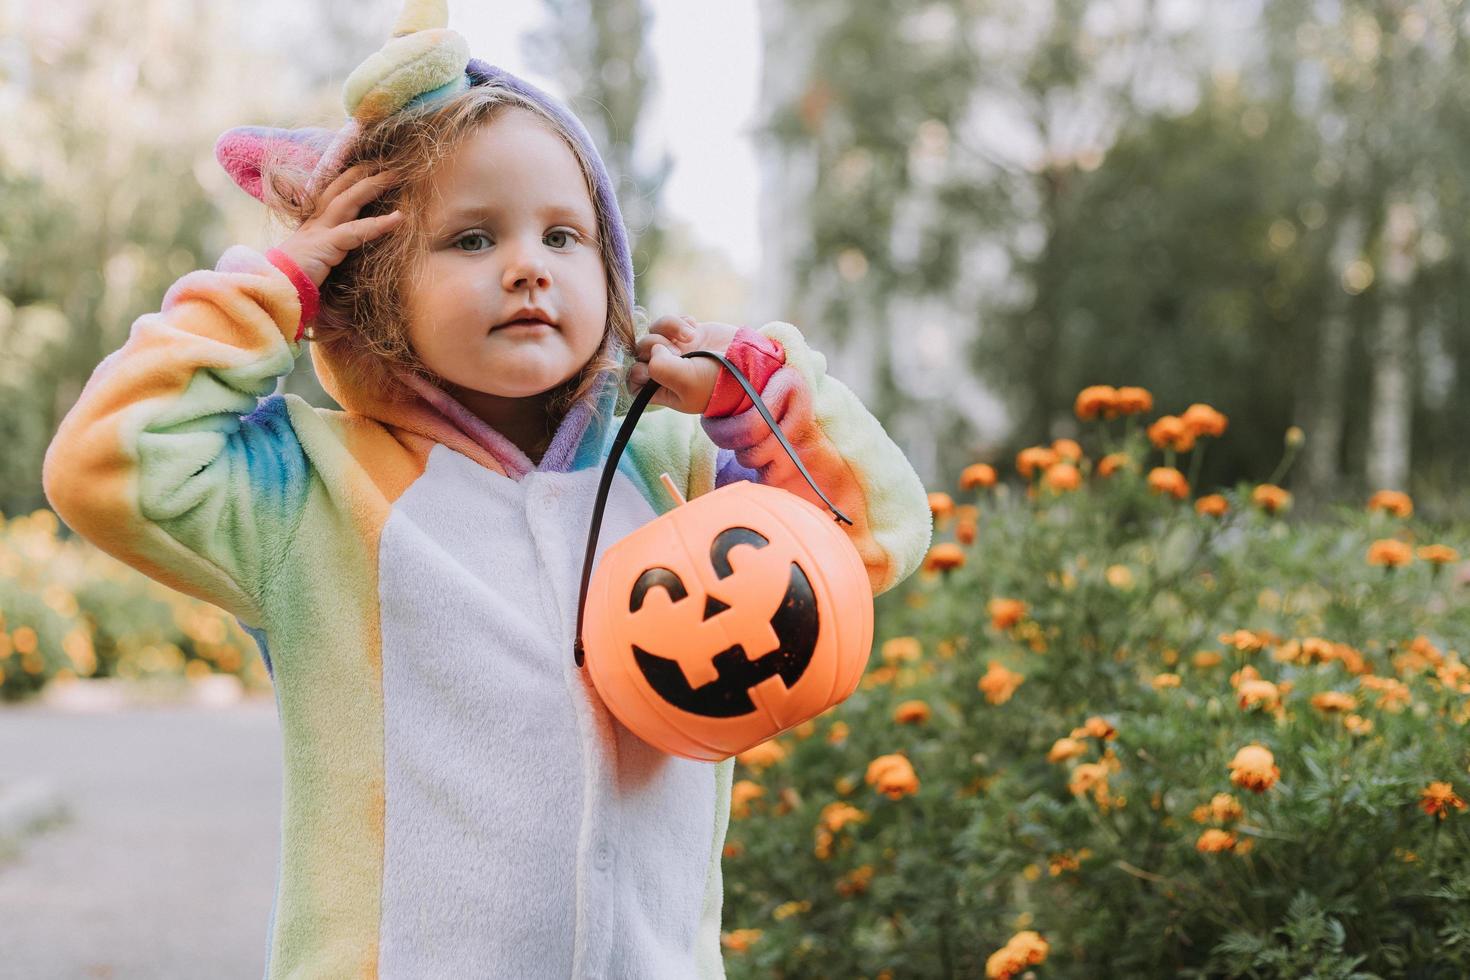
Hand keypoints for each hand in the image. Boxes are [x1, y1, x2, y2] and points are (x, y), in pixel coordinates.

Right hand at [274, 163, 405, 286]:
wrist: (273, 291)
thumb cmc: (294, 283)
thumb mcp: (316, 263)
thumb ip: (332, 254)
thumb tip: (349, 257)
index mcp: (312, 226)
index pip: (331, 195)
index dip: (349, 180)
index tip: (368, 168)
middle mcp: (314, 224)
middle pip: (339, 190)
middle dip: (362, 174)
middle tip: (386, 163)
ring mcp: (318, 232)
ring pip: (347, 201)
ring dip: (372, 187)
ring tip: (395, 177)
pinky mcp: (325, 245)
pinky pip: (355, 231)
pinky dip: (379, 224)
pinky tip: (399, 217)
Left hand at [627, 314, 740, 413]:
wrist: (749, 364)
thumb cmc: (718, 382)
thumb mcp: (686, 382)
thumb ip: (660, 368)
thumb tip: (654, 349)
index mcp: (663, 390)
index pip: (634, 381)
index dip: (637, 371)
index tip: (652, 370)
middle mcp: (667, 371)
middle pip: (640, 352)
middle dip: (655, 346)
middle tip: (678, 352)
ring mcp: (677, 351)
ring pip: (653, 332)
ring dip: (668, 328)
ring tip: (691, 335)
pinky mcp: (688, 334)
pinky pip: (670, 321)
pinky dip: (679, 321)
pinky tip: (696, 328)